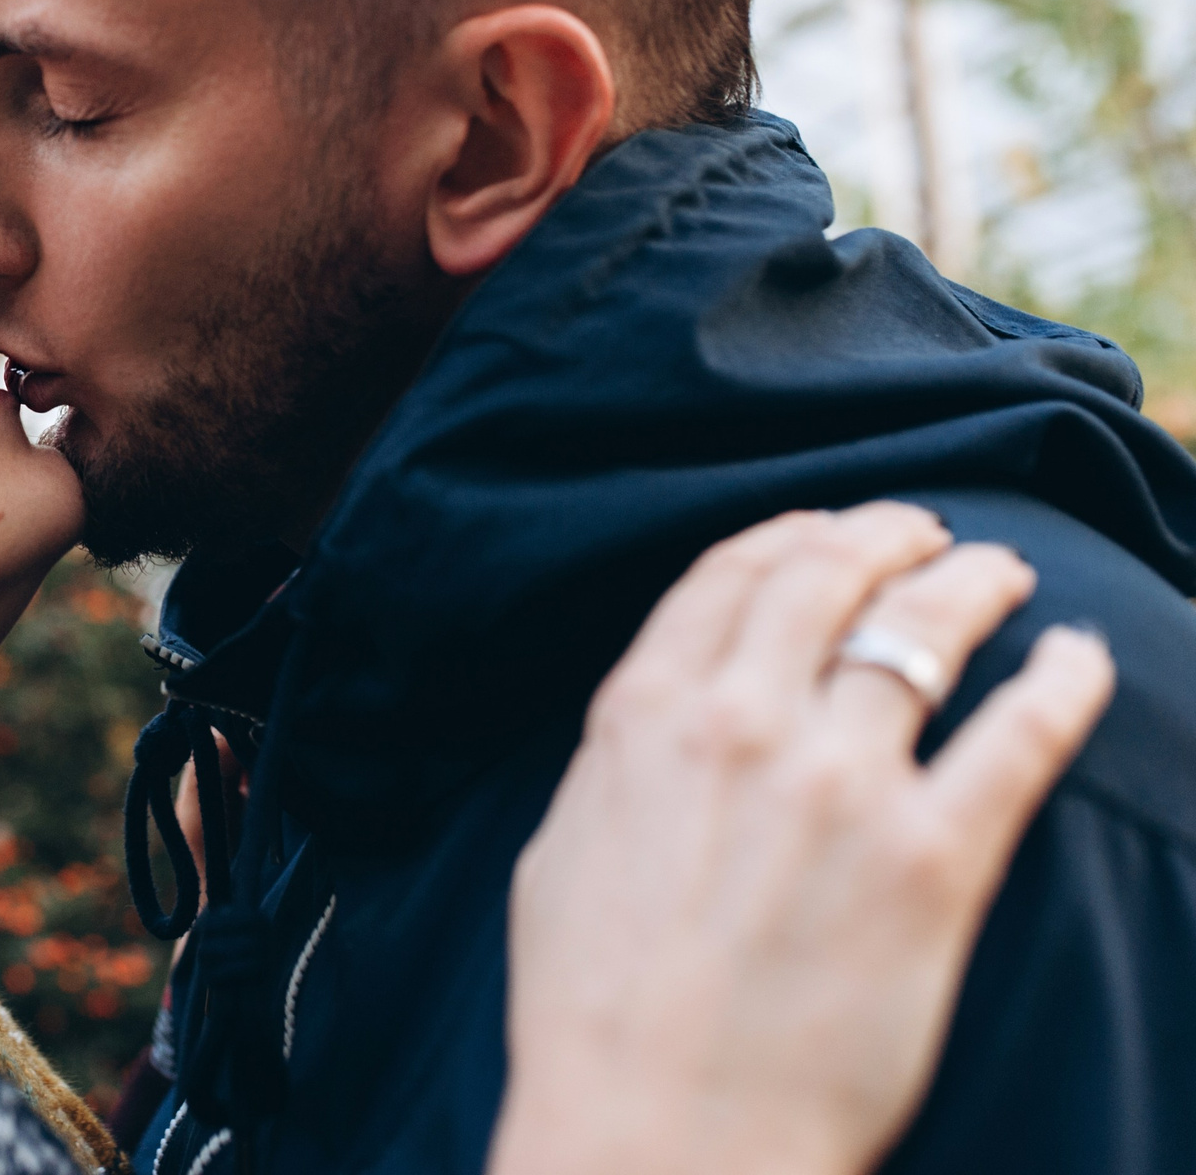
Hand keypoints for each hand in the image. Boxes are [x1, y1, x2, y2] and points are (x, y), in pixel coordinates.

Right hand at [488, 502, 1115, 1174]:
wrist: (658, 1131)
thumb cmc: (590, 1010)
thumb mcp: (562, 845)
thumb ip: (619, 759)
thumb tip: (664, 716)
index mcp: (643, 715)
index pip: (731, 574)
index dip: (790, 534)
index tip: (830, 530)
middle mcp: (743, 724)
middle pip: (833, 574)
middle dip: (890, 535)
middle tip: (930, 533)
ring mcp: (842, 786)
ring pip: (930, 629)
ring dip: (978, 582)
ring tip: (1009, 576)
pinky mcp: (934, 862)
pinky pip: (1023, 734)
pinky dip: (1064, 680)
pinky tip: (1082, 658)